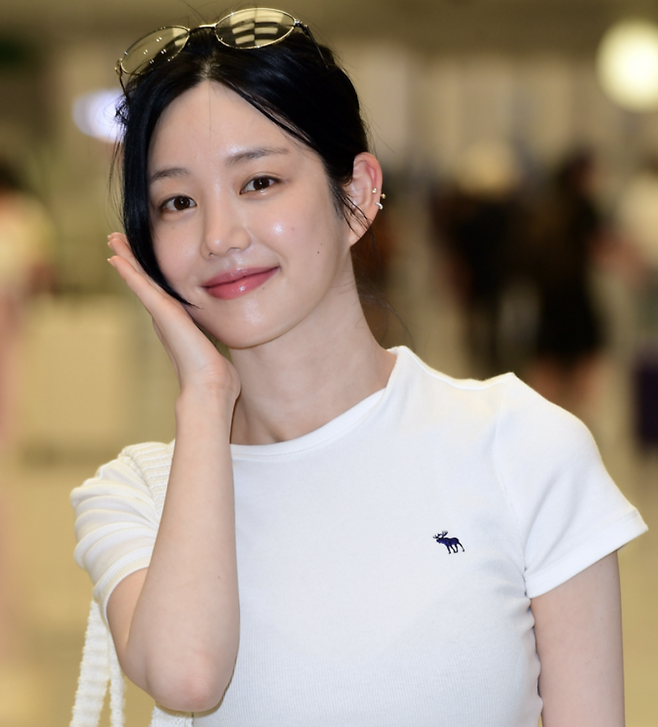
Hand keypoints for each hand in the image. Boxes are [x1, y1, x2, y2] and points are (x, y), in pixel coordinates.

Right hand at [107, 233, 239, 404]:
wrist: (210, 387)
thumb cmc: (217, 377)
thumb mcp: (217, 353)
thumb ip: (216, 348)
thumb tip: (226, 358)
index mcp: (177, 324)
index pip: (160, 292)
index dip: (148, 275)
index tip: (139, 260)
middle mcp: (165, 318)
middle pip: (145, 282)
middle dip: (132, 261)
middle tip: (115, 241)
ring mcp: (162, 315)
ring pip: (140, 280)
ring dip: (126, 259)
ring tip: (112, 240)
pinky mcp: (163, 313)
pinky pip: (141, 287)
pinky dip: (128, 271)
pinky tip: (115, 257)